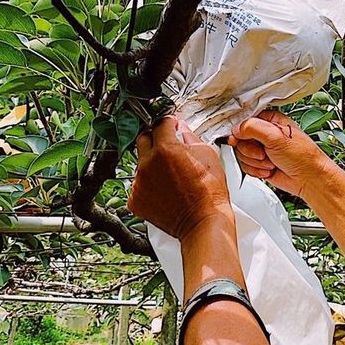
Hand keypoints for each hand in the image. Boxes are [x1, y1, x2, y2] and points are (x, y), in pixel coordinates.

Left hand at [129, 117, 233, 240]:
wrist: (203, 222)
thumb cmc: (209, 193)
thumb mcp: (208, 155)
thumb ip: (190, 137)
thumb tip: (181, 130)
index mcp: (165, 149)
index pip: (160, 123)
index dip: (169, 123)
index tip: (172, 126)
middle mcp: (148, 164)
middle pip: (144, 139)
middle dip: (156, 139)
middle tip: (169, 148)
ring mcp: (139, 183)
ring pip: (141, 163)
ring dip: (152, 164)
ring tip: (171, 176)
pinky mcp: (136, 199)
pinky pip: (139, 184)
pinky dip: (149, 184)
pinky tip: (164, 190)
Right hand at [227, 110, 332, 197]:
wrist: (308, 178)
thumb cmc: (302, 155)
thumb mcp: (276, 136)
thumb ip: (252, 127)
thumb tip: (236, 129)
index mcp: (270, 120)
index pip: (244, 120)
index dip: (240, 131)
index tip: (239, 139)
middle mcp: (264, 134)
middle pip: (240, 139)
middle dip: (250, 151)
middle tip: (263, 153)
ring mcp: (261, 149)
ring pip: (241, 155)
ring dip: (254, 162)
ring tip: (270, 162)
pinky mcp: (260, 164)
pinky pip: (246, 167)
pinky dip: (256, 171)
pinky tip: (269, 169)